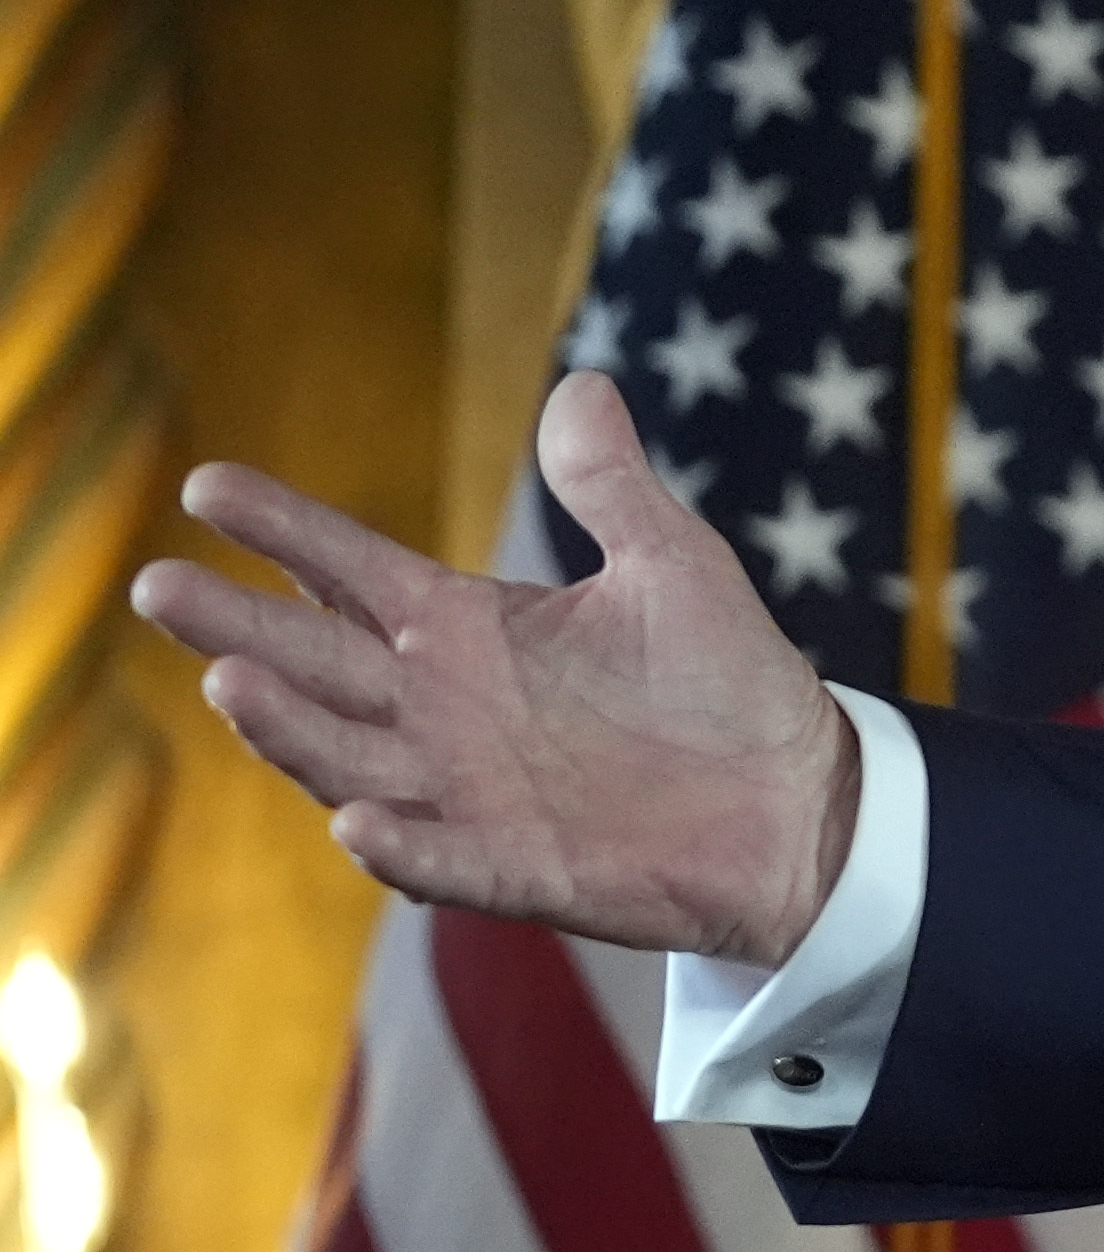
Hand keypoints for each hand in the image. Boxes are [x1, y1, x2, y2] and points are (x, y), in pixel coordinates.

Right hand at [133, 373, 859, 965]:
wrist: (797, 805)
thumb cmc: (727, 684)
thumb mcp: (673, 565)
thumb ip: (611, 487)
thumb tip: (582, 383)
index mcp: (470, 630)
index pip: (352, 570)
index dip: (284, 530)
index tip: (207, 485)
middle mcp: (445, 709)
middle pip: (316, 661)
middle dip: (236, 624)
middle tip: (158, 583)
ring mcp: (469, 793)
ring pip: (348, 758)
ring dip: (289, 728)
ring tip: (230, 681)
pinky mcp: (516, 867)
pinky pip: (440, 861)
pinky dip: (398, 845)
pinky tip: (358, 819)